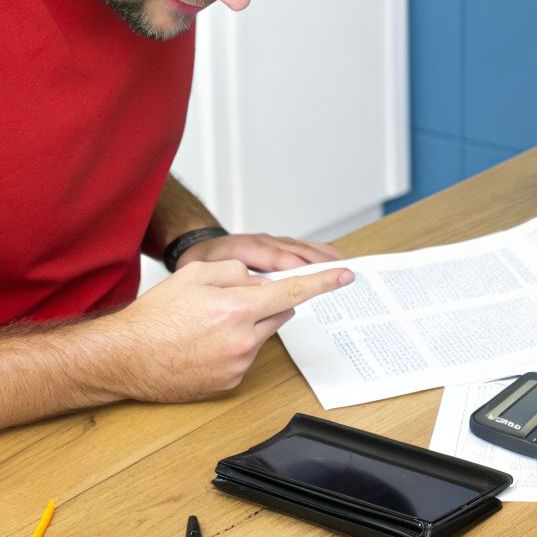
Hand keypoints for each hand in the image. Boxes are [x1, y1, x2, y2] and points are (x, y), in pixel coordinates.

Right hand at [98, 259, 352, 402]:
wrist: (125, 357)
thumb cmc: (155, 315)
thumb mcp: (194, 275)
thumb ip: (236, 272)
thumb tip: (260, 281)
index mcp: (236, 309)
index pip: (291, 292)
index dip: (322, 283)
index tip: (345, 276)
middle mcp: (243, 340)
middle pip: (279, 313)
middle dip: (266, 302)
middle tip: (231, 301)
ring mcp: (237, 365)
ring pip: (261, 335)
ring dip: (247, 326)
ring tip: (206, 326)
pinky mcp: (229, 383)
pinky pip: (246, 357)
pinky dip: (234, 347)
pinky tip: (203, 345)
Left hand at [177, 231, 342, 272]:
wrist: (193, 243)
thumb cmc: (199, 262)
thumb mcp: (203, 272)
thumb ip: (230, 283)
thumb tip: (263, 296)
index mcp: (244, 248)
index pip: (280, 259)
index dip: (303, 269)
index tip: (326, 275)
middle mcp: (260, 241)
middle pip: (296, 252)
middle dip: (320, 262)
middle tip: (343, 272)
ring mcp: (269, 240)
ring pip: (300, 247)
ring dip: (322, 255)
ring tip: (343, 264)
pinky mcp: (274, 243)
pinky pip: (298, 246)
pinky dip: (317, 250)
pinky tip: (331, 255)